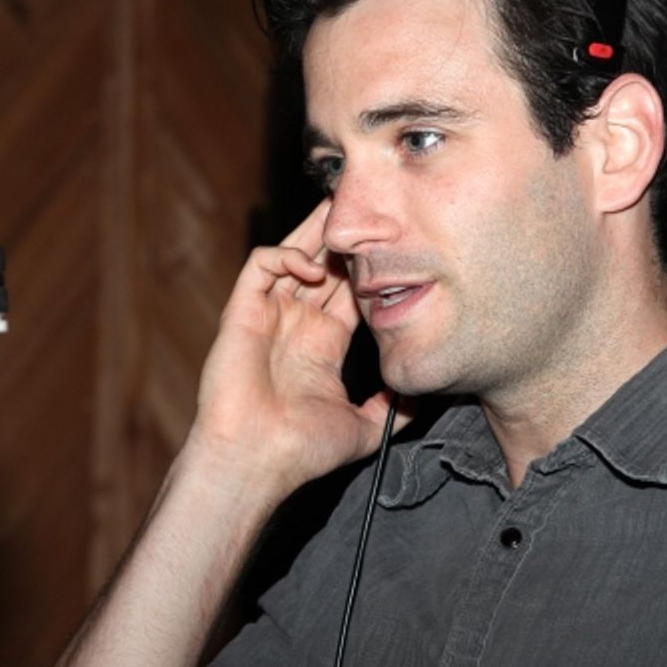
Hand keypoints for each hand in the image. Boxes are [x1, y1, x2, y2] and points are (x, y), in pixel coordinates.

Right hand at [187, 200, 399, 501]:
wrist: (257, 460)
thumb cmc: (302, 451)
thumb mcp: (366, 428)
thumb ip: (394, 409)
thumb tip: (424, 397)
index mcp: (322, 344)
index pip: (348, 290)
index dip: (368, 267)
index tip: (396, 246)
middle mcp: (295, 324)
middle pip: (322, 263)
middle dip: (343, 236)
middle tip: (367, 206)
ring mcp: (268, 315)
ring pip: (291, 255)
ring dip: (315, 233)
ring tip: (340, 210)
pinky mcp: (242, 311)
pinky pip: (261, 265)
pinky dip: (286, 256)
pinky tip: (314, 268)